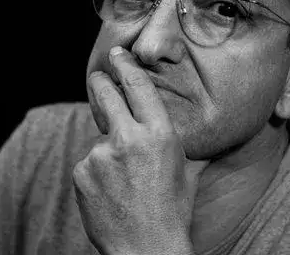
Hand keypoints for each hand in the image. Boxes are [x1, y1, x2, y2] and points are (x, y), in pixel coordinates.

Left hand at [73, 46, 208, 254]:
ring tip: (124, 178)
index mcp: (160, 134)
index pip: (139, 86)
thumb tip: (206, 135)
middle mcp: (129, 138)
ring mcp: (101, 155)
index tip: (118, 55)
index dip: (126, 66)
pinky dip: (97, 170)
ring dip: (109, 148)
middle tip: (99, 76)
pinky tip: (111, 189)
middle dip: (101, 82)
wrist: (146, 249)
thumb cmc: (173, 211)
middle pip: (107, 95)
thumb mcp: (188, 172)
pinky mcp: (83, 172)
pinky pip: (89, 161)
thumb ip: (189, 147)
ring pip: (101, 137)